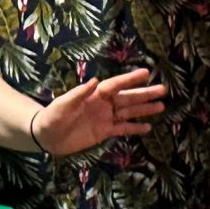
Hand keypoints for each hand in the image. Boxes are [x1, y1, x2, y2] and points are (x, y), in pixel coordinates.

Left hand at [33, 66, 166, 155]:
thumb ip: (79, 93)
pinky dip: (134, 128)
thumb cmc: (53, 116)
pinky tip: (148, 126)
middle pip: (127, 98)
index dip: (130, 79)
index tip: (146, 73)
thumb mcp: (63, 103)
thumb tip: (96, 80)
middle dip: (144, 94)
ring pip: (129, 112)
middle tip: (163, 90)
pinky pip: (122, 129)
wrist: (46, 136)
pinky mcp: (104, 132)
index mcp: (94, 95)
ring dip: (144, 109)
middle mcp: (103, 104)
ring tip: (161, 106)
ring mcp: (105, 118)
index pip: (116, 85)